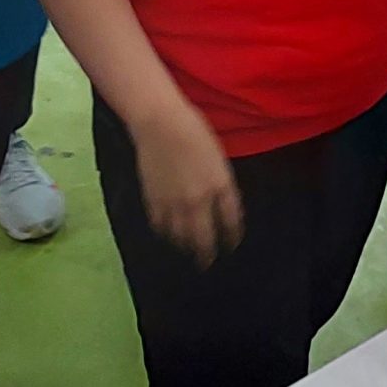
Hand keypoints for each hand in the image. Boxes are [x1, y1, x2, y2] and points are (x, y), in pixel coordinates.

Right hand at [133, 100, 242, 266]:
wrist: (161, 124)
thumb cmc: (195, 131)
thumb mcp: (218, 159)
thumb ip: (221, 185)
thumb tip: (220, 205)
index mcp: (220, 186)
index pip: (230, 223)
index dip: (232, 237)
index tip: (231, 245)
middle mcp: (199, 201)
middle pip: (204, 239)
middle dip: (207, 254)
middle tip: (208, 262)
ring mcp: (175, 204)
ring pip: (181, 238)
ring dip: (186, 247)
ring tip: (188, 253)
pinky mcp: (154, 202)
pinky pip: (161, 227)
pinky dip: (166, 234)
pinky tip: (168, 236)